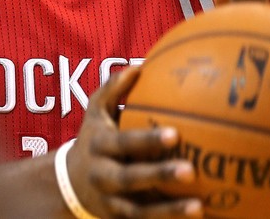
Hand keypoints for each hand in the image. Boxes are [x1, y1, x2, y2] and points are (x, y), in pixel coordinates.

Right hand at [66, 66, 203, 217]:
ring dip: (169, 211)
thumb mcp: (95, 113)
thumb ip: (112, 89)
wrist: (68, 184)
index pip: (123, 142)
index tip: (174, 133)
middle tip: (191, 171)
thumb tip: (139, 65)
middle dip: (159, 175)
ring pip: (140, 211)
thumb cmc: (93, 138)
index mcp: (99, 146)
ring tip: (199, 208)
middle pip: (131, 179)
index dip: (146, 140)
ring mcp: (111, 204)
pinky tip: (201, 217)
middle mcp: (103, 177)